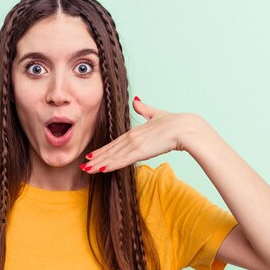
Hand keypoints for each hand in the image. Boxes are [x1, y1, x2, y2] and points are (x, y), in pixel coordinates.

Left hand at [81, 96, 198, 173]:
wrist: (186, 127)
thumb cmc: (175, 122)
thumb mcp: (156, 114)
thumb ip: (144, 109)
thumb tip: (136, 100)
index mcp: (135, 131)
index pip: (115, 143)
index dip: (103, 150)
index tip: (92, 155)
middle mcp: (132, 137)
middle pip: (110, 150)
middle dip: (96, 159)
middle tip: (84, 166)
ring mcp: (135, 144)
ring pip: (113, 157)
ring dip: (99, 164)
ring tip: (87, 170)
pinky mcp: (140, 151)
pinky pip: (122, 160)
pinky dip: (111, 165)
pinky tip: (101, 170)